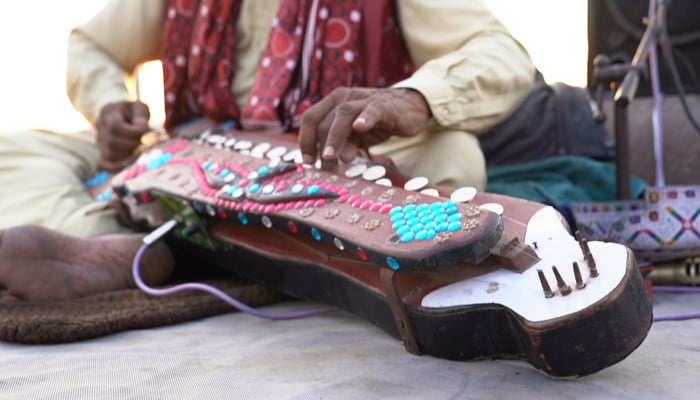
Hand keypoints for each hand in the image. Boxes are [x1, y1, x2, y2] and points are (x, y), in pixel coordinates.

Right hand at [95, 101, 150, 171]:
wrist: (125, 117)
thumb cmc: (135, 112)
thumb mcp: (140, 107)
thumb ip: (141, 115)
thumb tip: (141, 127)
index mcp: (108, 112)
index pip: (115, 126)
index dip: (132, 132)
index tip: (146, 131)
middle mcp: (100, 126)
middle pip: (112, 141)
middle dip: (132, 144)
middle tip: (145, 142)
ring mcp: (100, 141)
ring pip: (109, 153)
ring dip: (128, 155)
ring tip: (140, 150)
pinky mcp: (103, 153)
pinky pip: (103, 164)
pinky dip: (115, 167)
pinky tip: (128, 165)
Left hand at [298, 87, 429, 168]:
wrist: (408, 109)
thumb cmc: (378, 122)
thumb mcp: (357, 137)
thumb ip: (345, 145)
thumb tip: (335, 160)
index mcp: (333, 103)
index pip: (311, 119)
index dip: (306, 140)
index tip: (308, 162)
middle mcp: (344, 97)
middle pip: (324, 120)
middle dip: (321, 147)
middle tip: (326, 169)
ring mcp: (363, 100)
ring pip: (343, 114)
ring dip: (334, 137)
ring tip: (330, 157)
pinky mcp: (383, 106)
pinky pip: (372, 110)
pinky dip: (364, 118)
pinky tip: (360, 127)